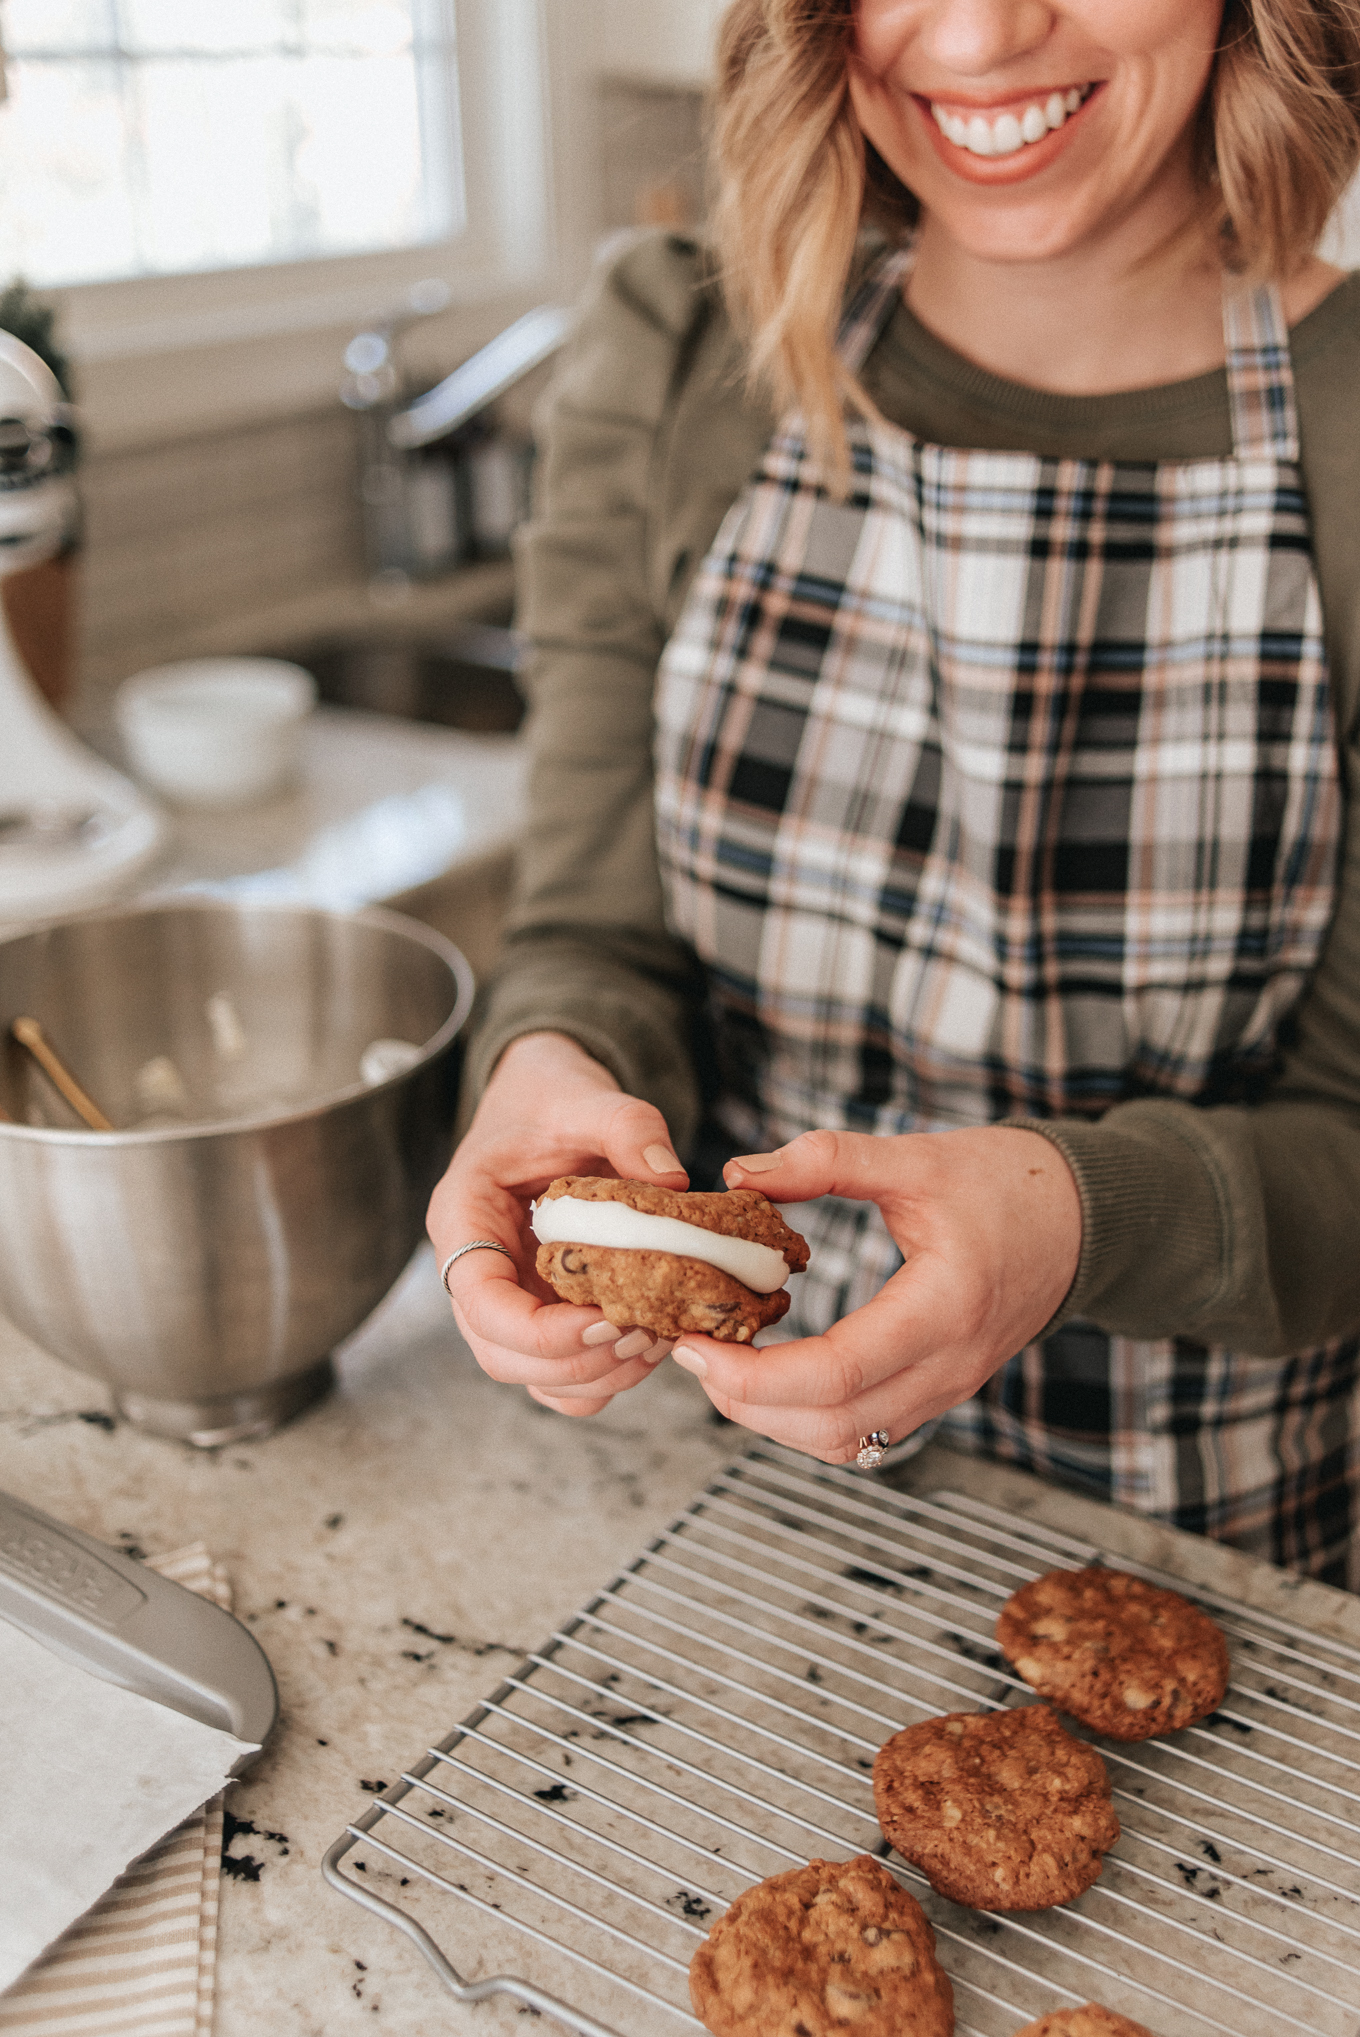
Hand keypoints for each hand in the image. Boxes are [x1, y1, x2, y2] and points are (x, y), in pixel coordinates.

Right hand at [427, 1032, 688, 1415]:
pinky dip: (605, 1376)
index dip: (538, 1330)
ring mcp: (510, 1297)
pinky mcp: (543, 1312)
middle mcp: (478, 1270)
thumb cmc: (552, 1098)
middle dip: (576, 1360)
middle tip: (645, 1333)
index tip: (605, 1319)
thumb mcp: (589, 1096)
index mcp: (464, 1215)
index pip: (479, 1301)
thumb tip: (672, 1180)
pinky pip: (562, 1373)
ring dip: (596, 1375)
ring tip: (657, 1337)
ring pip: (533, 1376)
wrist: (547, 1101)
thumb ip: (628, 1126)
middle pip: (501, 1355)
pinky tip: (651, 1340)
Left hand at [667, 1126, 1081, 1462]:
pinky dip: (806, 1418)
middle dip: (746, 1402)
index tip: (695, 1341)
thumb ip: (828, 1160)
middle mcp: (949, 1365)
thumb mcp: (916, 1157)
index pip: (834, 1376)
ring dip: (772, 1418)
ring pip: (843, 1441)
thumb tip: (739, 1174)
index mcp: (944, 1307)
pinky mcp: (940, 1392)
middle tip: (694, 1351)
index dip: (751, 1373)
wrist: (1082, 1220)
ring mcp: (949, 1388)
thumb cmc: (1007, 1183)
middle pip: (829, 1426)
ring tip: (722, 1363)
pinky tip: (772, 1372)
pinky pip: (863, 1433)